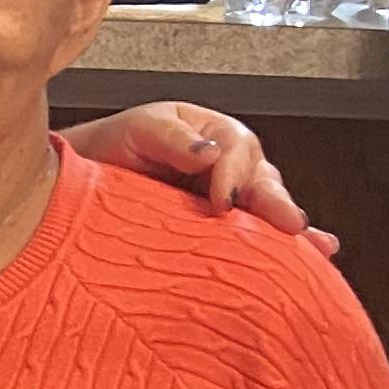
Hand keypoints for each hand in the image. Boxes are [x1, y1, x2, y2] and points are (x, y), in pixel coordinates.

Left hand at [68, 104, 329, 251]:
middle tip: (289, 225)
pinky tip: (315, 257)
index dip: (234, 174)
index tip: (222, 201)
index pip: (238, 149)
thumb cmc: (108, 153)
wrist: (74, 188)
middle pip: (263, 182)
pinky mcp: (221, 235)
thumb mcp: (136, 131)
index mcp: (213, 137)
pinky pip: (259, 238)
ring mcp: (229, 202)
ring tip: (315, 248)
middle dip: (277, 204)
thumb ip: (171, 136)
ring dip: (289, 229)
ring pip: (267, 212)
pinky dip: (285, 250)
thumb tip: (207, 152)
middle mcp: (229, 168)